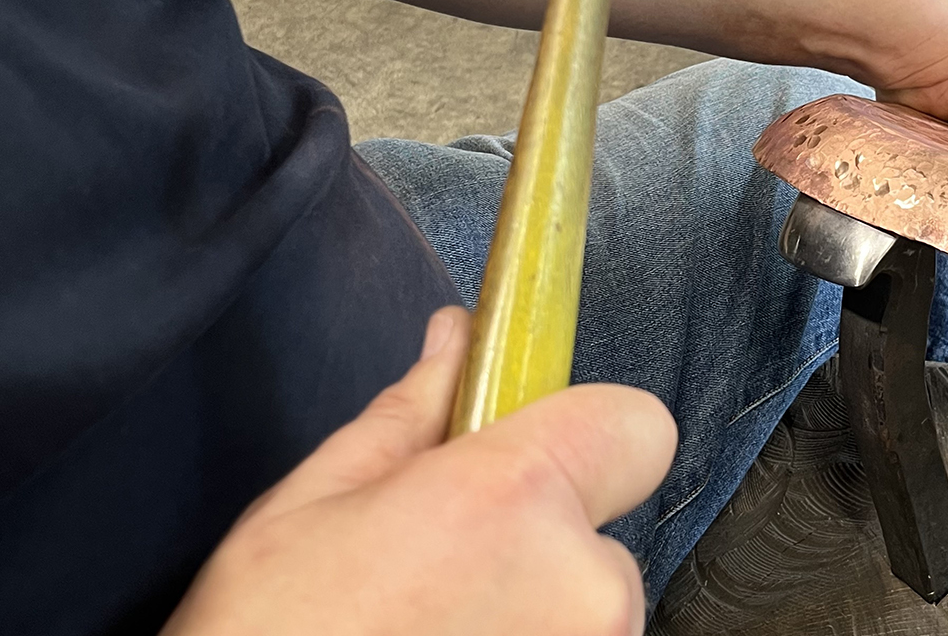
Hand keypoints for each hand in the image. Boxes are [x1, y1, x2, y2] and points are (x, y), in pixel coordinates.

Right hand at [162, 307, 676, 635]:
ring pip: (592, 611)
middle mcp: (583, 586)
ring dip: (538, 614)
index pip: (636, 425)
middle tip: (443, 578)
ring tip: (437, 634)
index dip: (588, 434)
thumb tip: (457, 341)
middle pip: (602, 535)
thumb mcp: (310, 510)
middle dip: (540, 546)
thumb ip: (409, 416)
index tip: (533, 460)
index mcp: (513, 500)